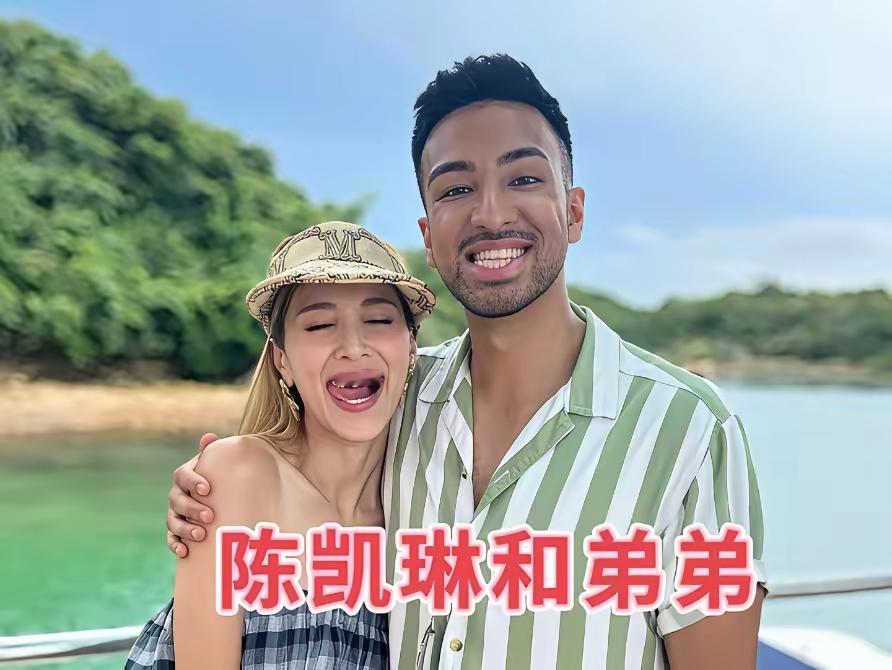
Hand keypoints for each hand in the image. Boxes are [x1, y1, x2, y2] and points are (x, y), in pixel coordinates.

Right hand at [166, 432, 217, 557]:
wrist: (217, 494)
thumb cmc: (219, 476)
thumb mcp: (217, 463)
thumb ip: (213, 452)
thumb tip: (209, 436)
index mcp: (185, 475)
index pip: (183, 475)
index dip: (193, 481)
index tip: (207, 489)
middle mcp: (177, 493)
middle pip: (177, 501)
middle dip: (192, 509)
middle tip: (210, 516)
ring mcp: (175, 513)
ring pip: (173, 521)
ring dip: (185, 529)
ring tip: (200, 535)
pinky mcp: (176, 530)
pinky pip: (171, 538)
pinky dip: (175, 545)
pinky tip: (185, 552)